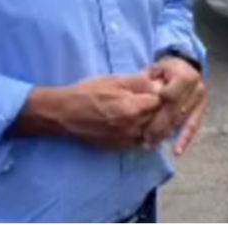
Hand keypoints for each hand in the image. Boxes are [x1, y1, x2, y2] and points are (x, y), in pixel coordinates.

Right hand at [19, 76, 164, 151]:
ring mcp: (127, 139)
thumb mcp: (115, 81)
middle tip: (154, 99)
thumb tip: (159, 85)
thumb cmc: (89, 93)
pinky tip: (139, 123)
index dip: (162, 94)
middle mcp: (133, 127)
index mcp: (133, 108)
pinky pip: (140, 141)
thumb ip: (140, 83)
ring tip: (148, 111)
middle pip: (159, 118)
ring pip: (152, 131)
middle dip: (160, 108)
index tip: (158, 88)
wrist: (66, 114)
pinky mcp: (119, 147)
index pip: (161, 102)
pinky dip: (144, 133)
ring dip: (154, 121)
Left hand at [142, 57, 207, 154]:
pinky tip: (177, 151)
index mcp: (185, 75)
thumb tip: (140, 97)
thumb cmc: (165, 70)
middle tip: (145, 140)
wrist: (185, 67)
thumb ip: (148, 82)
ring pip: (183, 121)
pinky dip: (185, 139)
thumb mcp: (155, 69)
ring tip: (151, 145)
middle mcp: (197, 87)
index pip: (170, 97)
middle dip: (159, 127)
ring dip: (167, 135)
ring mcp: (201, 99)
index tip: (143, 121)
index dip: (156, 109)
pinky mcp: (203, 109)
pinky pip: (194, 127)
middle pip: (176, 112)